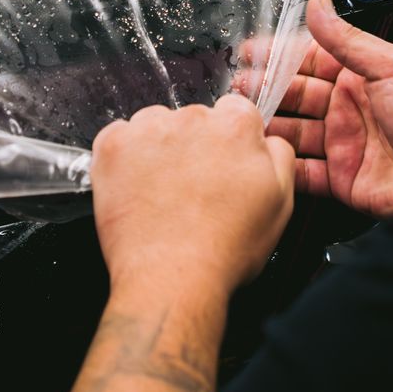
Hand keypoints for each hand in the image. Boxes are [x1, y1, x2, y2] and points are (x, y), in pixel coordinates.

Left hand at [90, 94, 295, 298]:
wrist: (172, 280)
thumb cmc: (224, 250)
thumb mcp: (279, 204)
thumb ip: (278, 157)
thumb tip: (268, 140)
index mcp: (236, 127)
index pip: (236, 112)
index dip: (231, 141)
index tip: (223, 163)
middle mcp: (192, 119)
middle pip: (194, 118)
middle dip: (195, 145)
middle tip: (194, 188)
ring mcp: (148, 130)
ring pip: (156, 125)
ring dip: (159, 148)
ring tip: (163, 193)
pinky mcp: (113, 146)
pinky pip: (119, 137)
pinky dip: (125, 158)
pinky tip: (137, 189)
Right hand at [239, 0, 392, 218]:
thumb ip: (348, 39)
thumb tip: (319, 3)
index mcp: (365, 76)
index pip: (312, 58)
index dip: (280, 54)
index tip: (250, 51)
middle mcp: (351, 107)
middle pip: (297, 93)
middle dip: (266, 88)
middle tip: (238, 86)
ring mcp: (344, 143)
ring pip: (294, 130)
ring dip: (268, 124)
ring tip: (241, 117)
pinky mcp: (340, 178)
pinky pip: (303, 170)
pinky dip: (282, 163)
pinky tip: (264, 154)